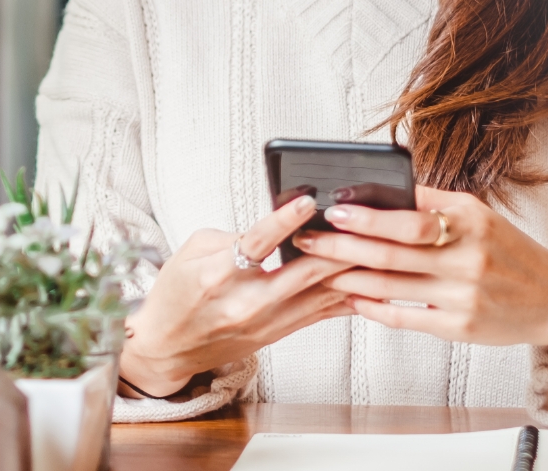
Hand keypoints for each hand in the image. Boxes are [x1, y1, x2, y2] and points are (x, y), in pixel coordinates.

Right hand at [118, 194, 353, 397]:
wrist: (166, 346)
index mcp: (216, 275)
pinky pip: (319, 314)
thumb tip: (277, 225)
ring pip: (319, 295)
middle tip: (365, 223)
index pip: (256, 243)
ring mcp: (264, 323)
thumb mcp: (191, 251)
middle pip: (301, 272)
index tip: (308, 201)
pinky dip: (346, 299)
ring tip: (380, 250)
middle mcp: (244, 302)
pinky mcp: (276, 334)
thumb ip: (234, 235)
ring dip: (351, 272)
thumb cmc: (176, 293)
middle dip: (337, 247)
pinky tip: (371, 286)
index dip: (284, 221)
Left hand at [294, 185, 547, 401]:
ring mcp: (464, 295)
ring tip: (317, 268)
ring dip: (348, 277)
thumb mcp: (478, 215)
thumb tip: (377, 189)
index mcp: (470, 220)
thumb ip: (432, 203)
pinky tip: (351, 300)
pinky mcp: (460, 327)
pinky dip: (374, 308)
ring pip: (391, 286)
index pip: (409, 215)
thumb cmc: (507, 250)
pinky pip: (405, 317)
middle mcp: (468, 256)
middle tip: (308, 239)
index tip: (332, 208)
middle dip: (342, 245)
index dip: (366, 214)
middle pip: (392, 251)